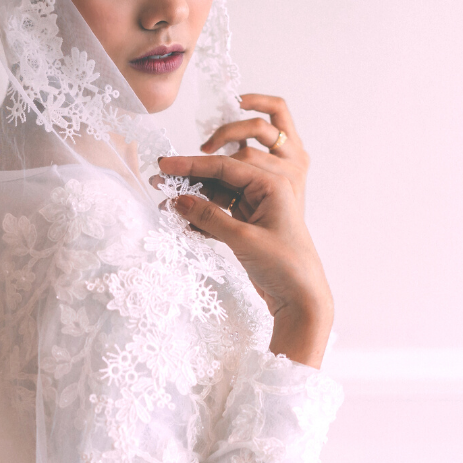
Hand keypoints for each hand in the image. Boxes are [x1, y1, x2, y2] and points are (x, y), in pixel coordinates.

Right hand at [158, 97, 332, 367]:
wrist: (302, 298)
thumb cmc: (285, 266)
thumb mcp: (243, 240)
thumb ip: (208, 217)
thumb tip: (177, 200)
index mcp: (273, 183)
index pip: (225, 165)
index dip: (192, 164)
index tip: (165, 165)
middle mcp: (266, 189)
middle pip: (222, 172)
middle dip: (192, 176)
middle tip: (161, 180)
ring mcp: (258, 205)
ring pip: (219, 190)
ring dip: (195, 196)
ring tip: (168, 204)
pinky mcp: (249, 222)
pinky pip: (220, 209)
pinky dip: (203, 215)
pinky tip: (184, 223)